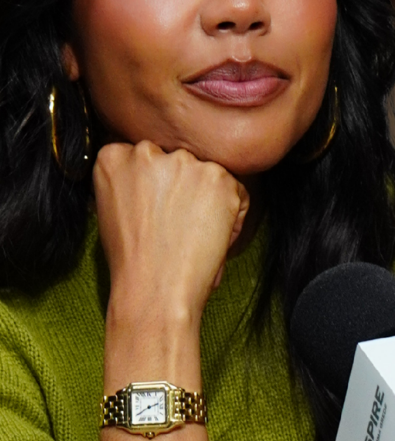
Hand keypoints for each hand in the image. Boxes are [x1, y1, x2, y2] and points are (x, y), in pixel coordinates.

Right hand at [95, 141, 248, 331]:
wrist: (153, 289)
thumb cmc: (132, 260)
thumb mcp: (112, 210)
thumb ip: (128, 182)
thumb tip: (148, 178)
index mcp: (113, 157)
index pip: (146, 158)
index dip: (157, 188)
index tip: (155, 211)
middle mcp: (146, 151)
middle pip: (178, 162)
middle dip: (184, 189)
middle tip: (177, 225)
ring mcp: (183, 161)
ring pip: (208, 174)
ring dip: (208, 199)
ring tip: (192, 235)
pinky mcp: (217, 176)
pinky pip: (237, 191)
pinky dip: (233, 215)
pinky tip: (210, 238)